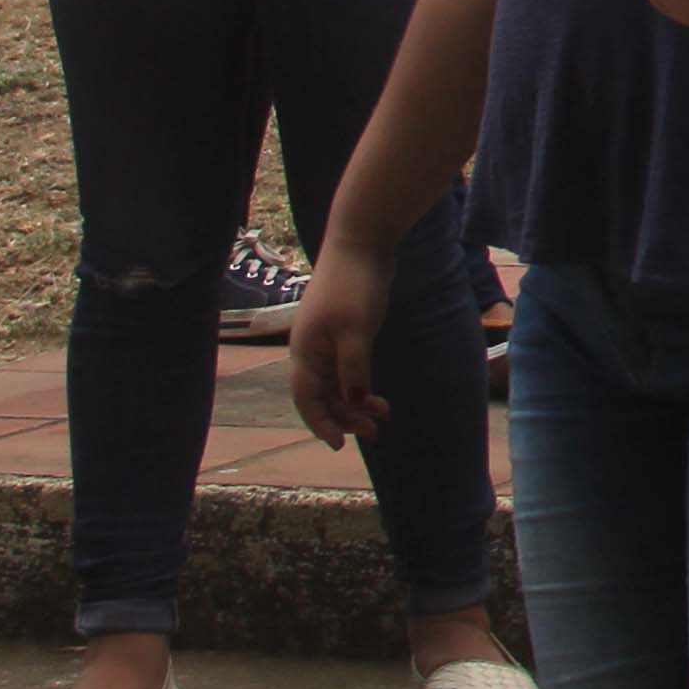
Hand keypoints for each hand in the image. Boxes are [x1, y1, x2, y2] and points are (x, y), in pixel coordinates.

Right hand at [287, 233, 392, 446]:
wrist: (361, 242)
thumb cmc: (354, 284)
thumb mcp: (356, 330)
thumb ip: (354, 367)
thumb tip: (355, 401)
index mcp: (305, 351)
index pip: (306, 398)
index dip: (320, 423)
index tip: (338, 445)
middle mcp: (310, 350)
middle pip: (322, 395)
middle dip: (344, 417)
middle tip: (374, 432)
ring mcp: (326, 341)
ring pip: (336, 384)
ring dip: (355, 403)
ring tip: (382, 418)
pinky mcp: (343, 332)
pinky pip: (347, 369)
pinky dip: (361, 384)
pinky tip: (378, 397)